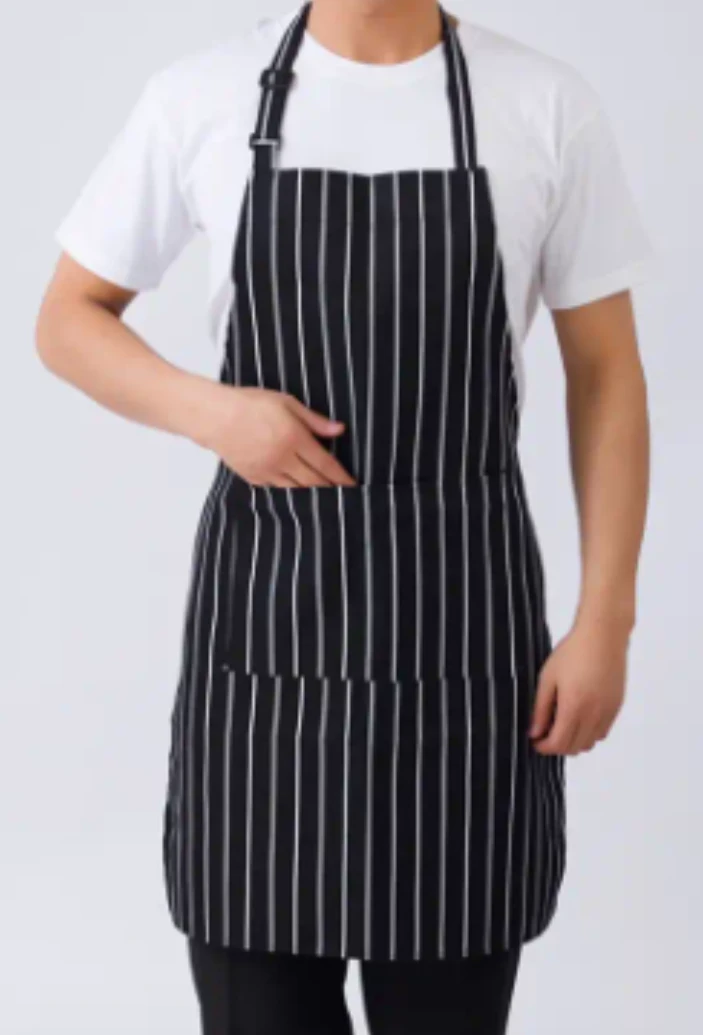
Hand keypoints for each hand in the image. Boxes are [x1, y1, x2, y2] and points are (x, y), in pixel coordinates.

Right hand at [200, 384, 356, 487]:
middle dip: (331, 489)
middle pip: (315, 481)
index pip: (326, 464)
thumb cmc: (250, 404)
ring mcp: (267, 471)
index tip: (353, 485)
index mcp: (294, 438)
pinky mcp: (254, 478)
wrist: (214, 417)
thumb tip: (339, 429)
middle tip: (344, 494)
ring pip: (298, 490)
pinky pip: (279, 489)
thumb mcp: (286, 403)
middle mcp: (283, 458)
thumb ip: (314, 420)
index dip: (342, 477)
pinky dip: (292, 491)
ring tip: (326, 495)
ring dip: (313, 493)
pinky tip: (300, 491)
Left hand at [529, 618, 629, 755]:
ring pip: (590, 743)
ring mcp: (608, 712)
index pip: (559, 743)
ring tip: (561, 726)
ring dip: (574, 742)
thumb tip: (535, 732)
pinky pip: (603, 732)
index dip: (544, 747)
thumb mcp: (548, 678)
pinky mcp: (617, 707)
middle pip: (575, 748)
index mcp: (574, 707)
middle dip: (557, 747)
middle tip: (545, 735)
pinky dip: (589, 733)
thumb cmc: (573, 651)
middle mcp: (594, 714)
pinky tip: (579, 718)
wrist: (603, 636)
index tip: (535, 742)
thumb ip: (541, 709)